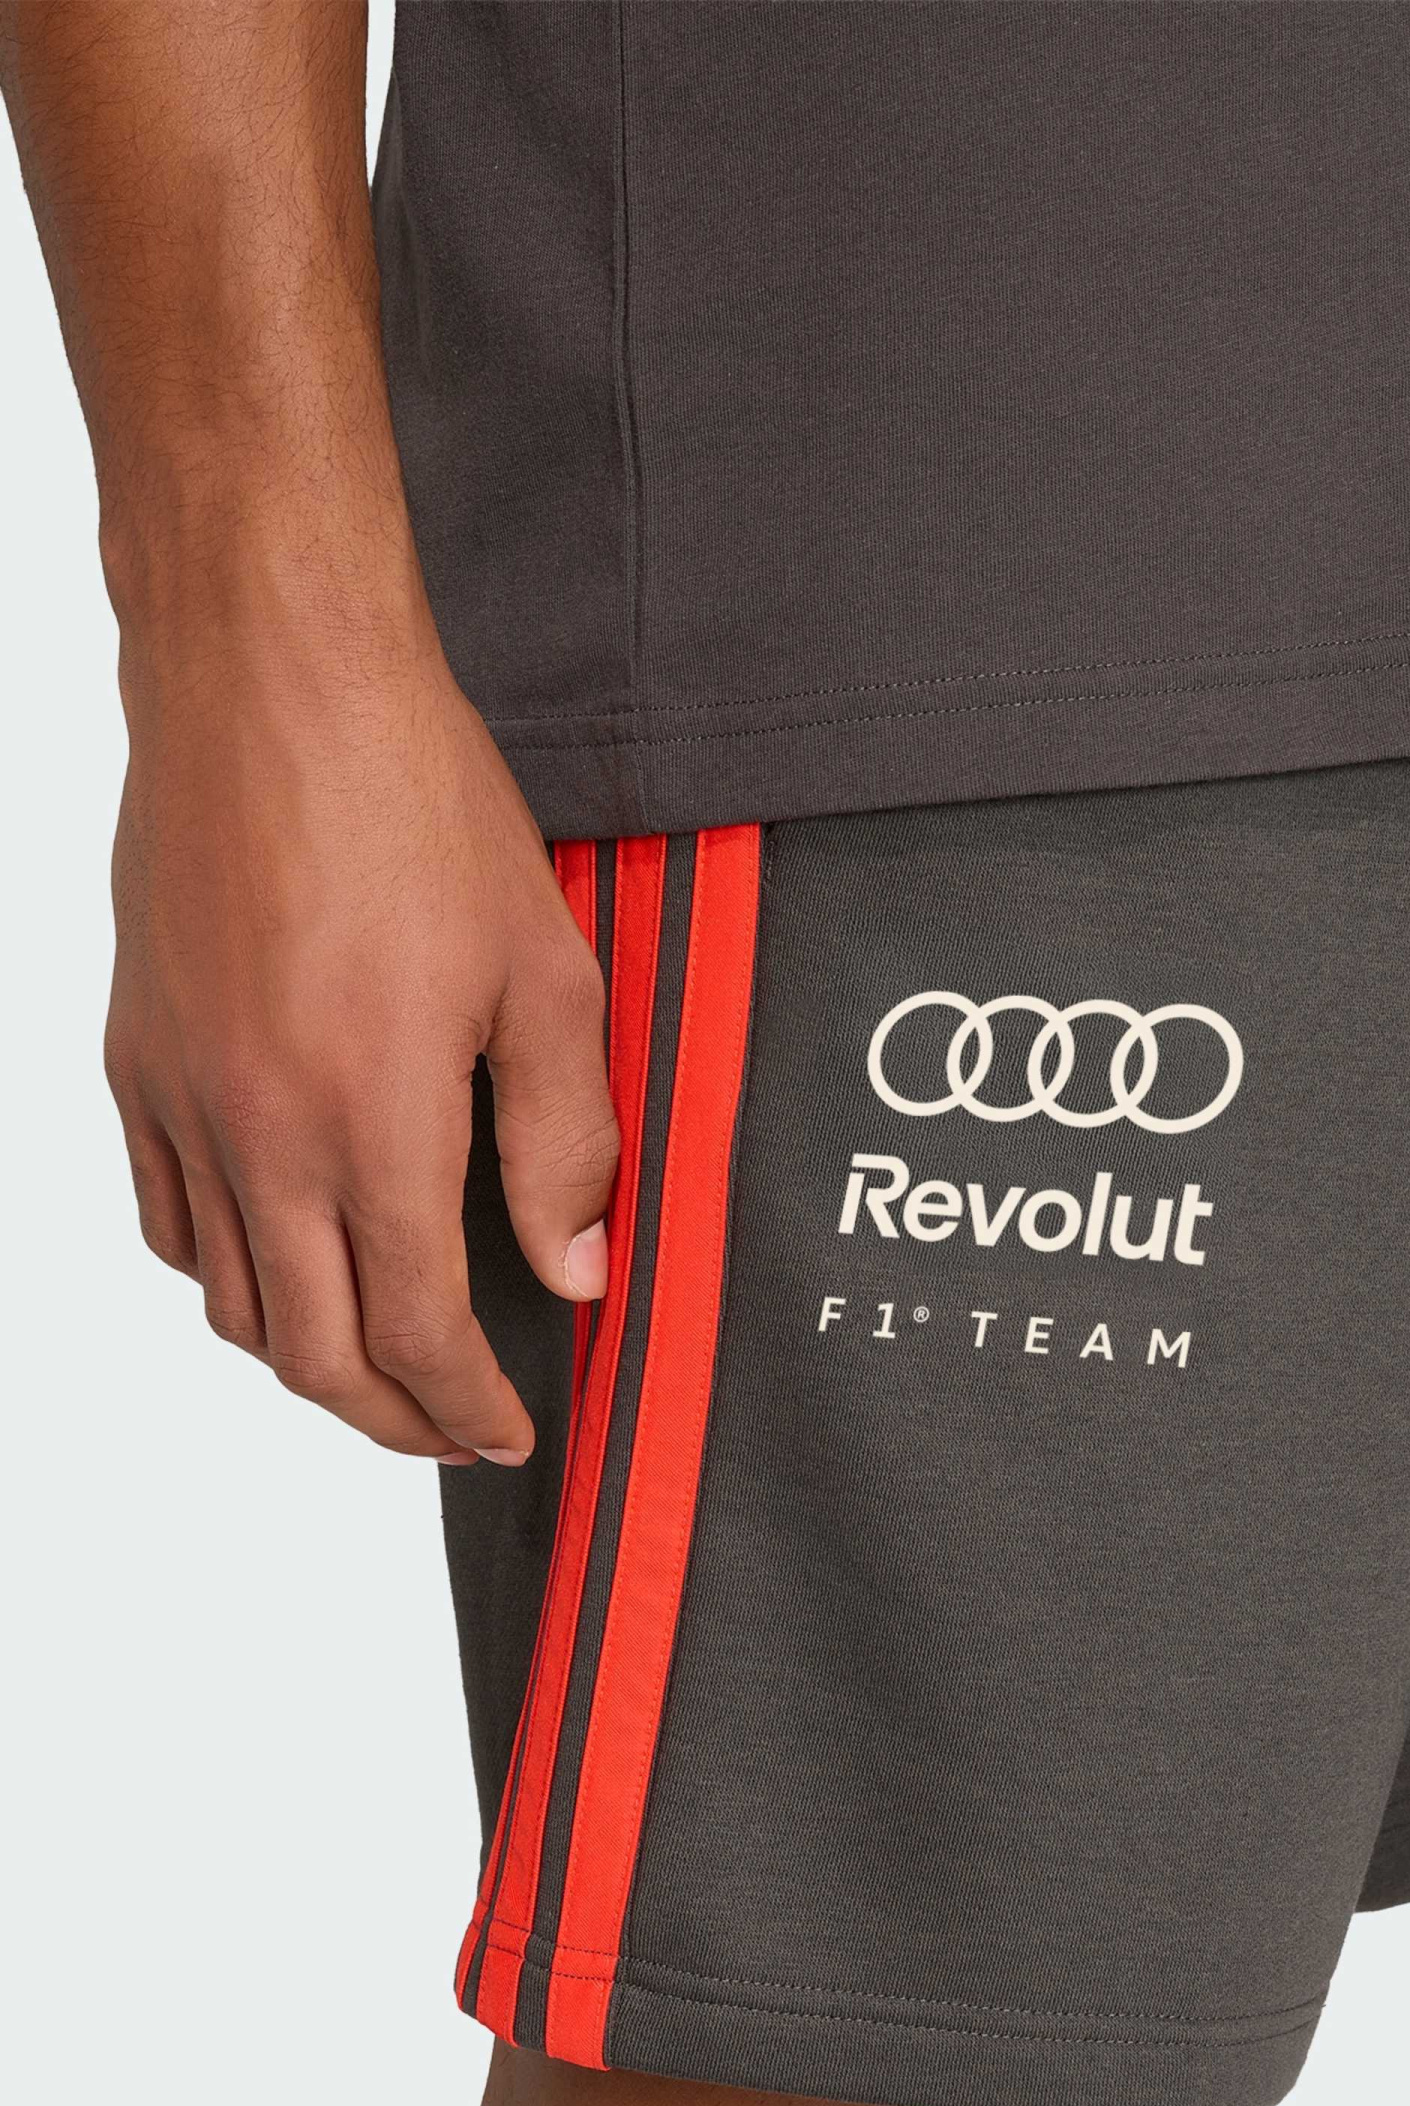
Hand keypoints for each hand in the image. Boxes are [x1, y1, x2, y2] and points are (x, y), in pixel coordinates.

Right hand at [104, 611, 617, 1462]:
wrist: (267, 676)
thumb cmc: (413, 800)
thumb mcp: (545, 973)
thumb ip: (566, 1142)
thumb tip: (575, 1269)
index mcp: (369, 1122)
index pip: (416, 1334)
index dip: (467, 1407)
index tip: (509, 1429)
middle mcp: (258, 1133)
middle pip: (311, 1354)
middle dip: (392, 1419)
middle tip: (452, 1428)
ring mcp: (183, 1101)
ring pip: (229, 1302)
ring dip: (308, 1359)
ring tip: (380, 1362)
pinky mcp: (138, 1058)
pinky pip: (168, 1218)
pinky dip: (227, 1276)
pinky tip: (282, 1260)